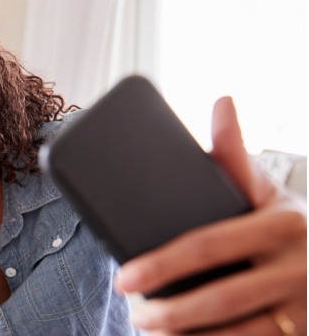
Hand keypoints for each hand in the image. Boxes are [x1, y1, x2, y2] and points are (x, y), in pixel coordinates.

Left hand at [115, 97, 306, 334]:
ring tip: (152, 332)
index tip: (122, 278)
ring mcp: (306, 308)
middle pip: (216, 298)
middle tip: (133, 315)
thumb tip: (222, 100)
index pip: (206, 246)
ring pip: (235, 333)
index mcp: (282, 223)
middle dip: (166, 312)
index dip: (159, 266)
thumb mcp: (268, 193)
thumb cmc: (287, 228)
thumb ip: (238, 158)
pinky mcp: (305, 335)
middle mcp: (300, 267)